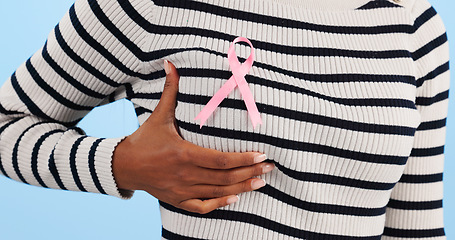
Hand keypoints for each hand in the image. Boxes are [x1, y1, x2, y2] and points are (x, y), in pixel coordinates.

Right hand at [112, 60, 273, 213]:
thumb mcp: (159, 115)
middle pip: (225, 177)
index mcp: (183, 153)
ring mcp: (182, 190)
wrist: (124, 166)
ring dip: (242, 188)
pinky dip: (219, 205)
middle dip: (251, 172)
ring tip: (262, 181)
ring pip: (218, 192)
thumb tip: (170, 64)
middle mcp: (185, 174)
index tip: (262, 155)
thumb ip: (170, 91)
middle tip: (270, 167)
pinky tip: (235, 198)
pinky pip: (202, 207)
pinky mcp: (177, 200)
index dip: (244, 159)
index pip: (221, 160)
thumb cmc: (144, 139)